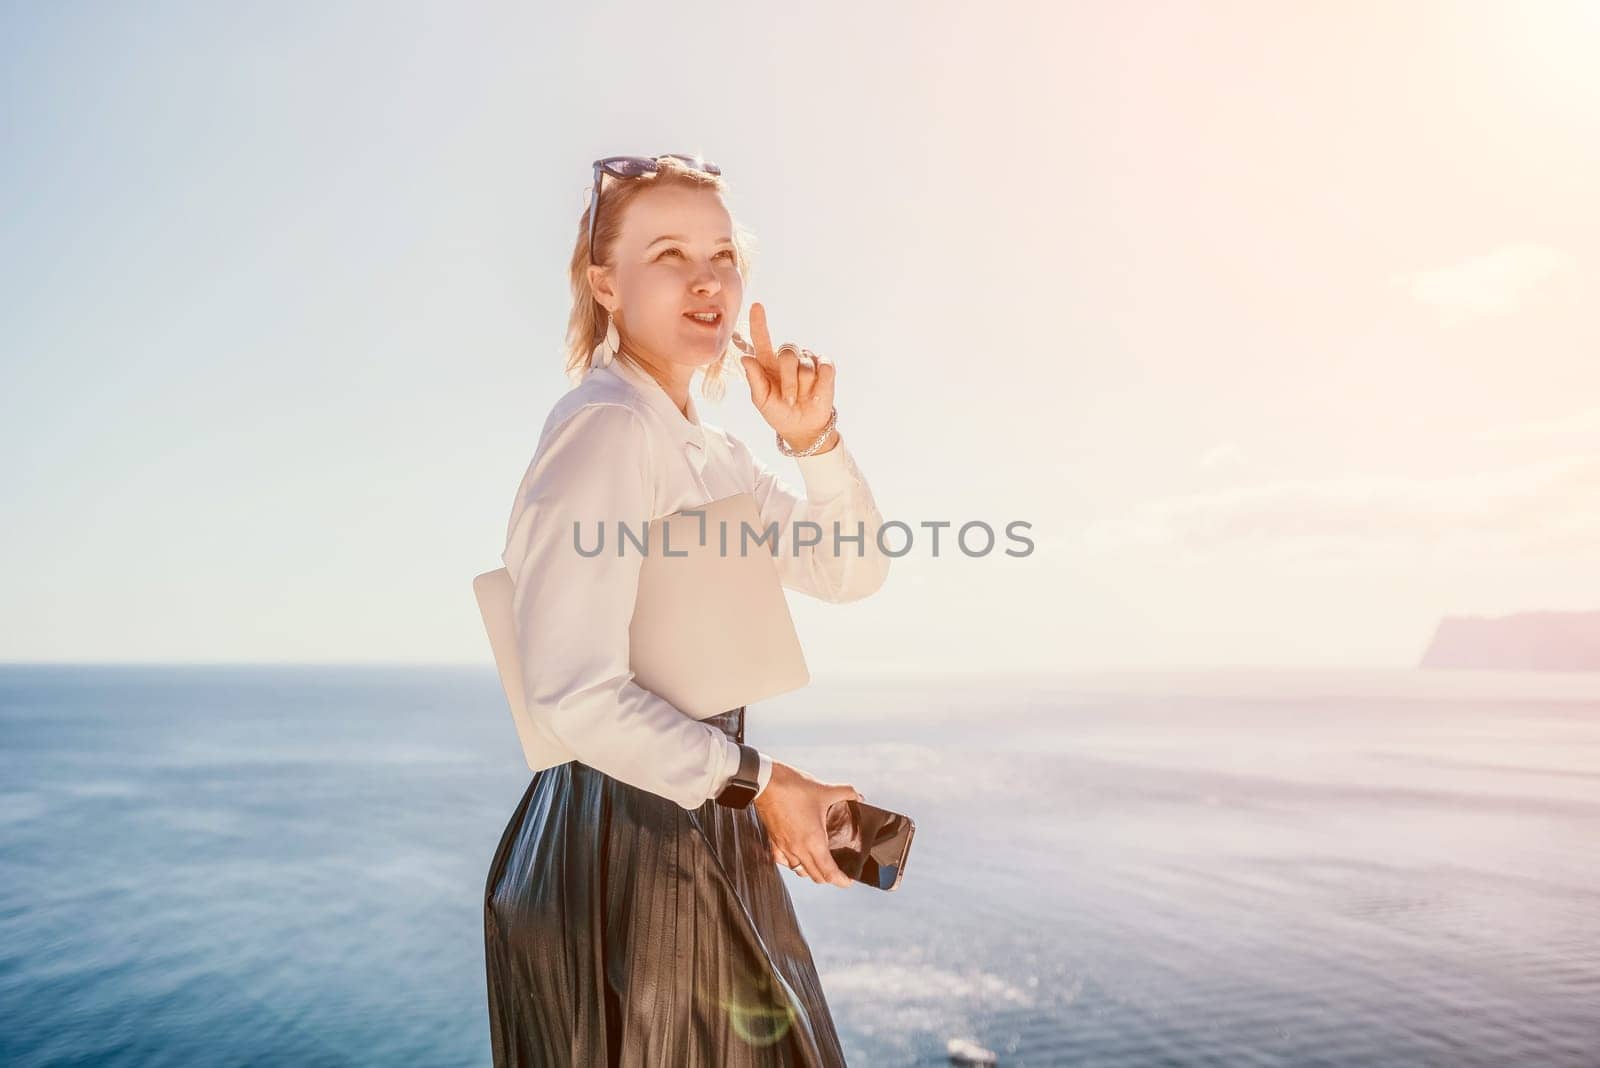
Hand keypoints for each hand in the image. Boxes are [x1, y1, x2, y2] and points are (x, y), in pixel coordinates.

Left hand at [734, 302, 837, 453]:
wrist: (803, 427)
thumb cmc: (779, 412)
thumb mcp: (762, 401)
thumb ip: (755, 380)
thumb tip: (746, 358)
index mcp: (767, 363)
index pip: (762, 339)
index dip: (759, 322)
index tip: (756, 306)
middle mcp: (787, 358)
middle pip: (787, 352)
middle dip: (788, 379)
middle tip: (789, 398)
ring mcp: (807, 360)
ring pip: (805, 364)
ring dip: (803, 386)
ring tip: (802, 398)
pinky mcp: (825, 367)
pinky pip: (824, 366)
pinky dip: (820, 383)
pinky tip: (816, 392)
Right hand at [754, 760, 861, 887]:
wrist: (766, 782)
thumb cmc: (792, 788)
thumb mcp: (825, 790)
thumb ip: (846, 793)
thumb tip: (858, 796)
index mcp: (813, 842)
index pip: (829, 873)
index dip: (841, 881)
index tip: (848, 881)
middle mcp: (798, 849)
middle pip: (815, 876)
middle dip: (829, 878)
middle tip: (838, 872)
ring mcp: (784, 847)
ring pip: (799, 871)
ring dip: (811, 871)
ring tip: (819, 863)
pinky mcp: (773, 842)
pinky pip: (783, 862)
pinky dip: (792, 863)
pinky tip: (796, 856)